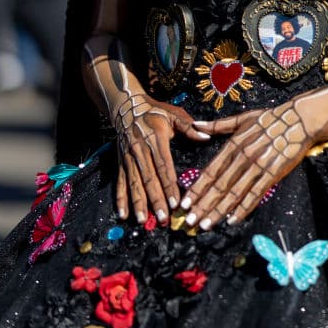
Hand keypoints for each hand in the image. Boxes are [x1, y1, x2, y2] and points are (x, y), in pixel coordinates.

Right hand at [113, 93, 209, 224]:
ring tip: (143, 220)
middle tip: (163, 218)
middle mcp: (140, 150)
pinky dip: (121, 199)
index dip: (169, 184)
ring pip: (134, 183)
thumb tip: (207, 136)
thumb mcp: (174, 114)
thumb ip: (189, 127)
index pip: (163, 165)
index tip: (175, 202)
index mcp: (156, 138)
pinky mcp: (121, 162)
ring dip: (138, 203)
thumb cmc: (155, 112)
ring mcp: (129, 157)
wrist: (127, 106)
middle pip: (149, 178)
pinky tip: (123, 214)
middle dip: (156, 200)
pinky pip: (120, 182)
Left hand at [181, 100, 313, 230]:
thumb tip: (196, 125)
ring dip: (218, 210)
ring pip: (234, 193)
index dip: (197, 188)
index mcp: (234, 144)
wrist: (298, 119)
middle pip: (219, 185)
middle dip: (203, 205)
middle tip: (190, 221)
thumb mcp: (242, 118)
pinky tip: (233, 220)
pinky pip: (255, 194)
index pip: (210, 171)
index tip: (185, 203)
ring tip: (206, 224)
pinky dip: (243, 208)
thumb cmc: (269, 118)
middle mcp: (243, 157)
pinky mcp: (273, 173)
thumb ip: (217, 125)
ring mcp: (258, 166)